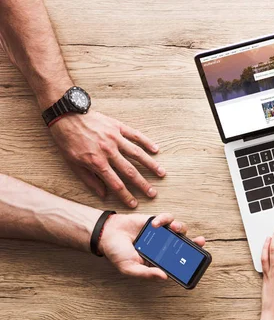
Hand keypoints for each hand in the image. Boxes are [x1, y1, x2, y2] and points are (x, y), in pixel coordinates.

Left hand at [49, 110, 165, 207]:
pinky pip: (135, 135)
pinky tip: (156, 150)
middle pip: (130, 171)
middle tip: (153, 193)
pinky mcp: (117, 127)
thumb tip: (103, 194)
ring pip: (137, 154)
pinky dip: (147, 142)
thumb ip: (89, 180)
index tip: (134, 204)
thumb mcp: (73, 164)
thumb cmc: (68, 140)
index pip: (116, 184)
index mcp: (97, 162)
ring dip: (150, 165)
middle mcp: (109, 151)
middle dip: (143, 184)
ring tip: (161, 173)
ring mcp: (115, 138)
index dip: (126, 196)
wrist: (66, 115)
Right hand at [99, 212, 205, 279]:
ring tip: (173, 228)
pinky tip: (155, 224)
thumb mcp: (130, 268)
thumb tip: (164, 277)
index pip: (179, 260)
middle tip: (200, 241)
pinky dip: (164, 219)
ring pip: (179, 229)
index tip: (198, 259)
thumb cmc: (118, 253)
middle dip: (195, 243)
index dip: (190, 259)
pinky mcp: (156, 221)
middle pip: (184, 244)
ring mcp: (161, 233)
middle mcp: (163, 247)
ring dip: (180, 228)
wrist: (107, 234)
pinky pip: (167, 218)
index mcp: (159, 260)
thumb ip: (146, 273)